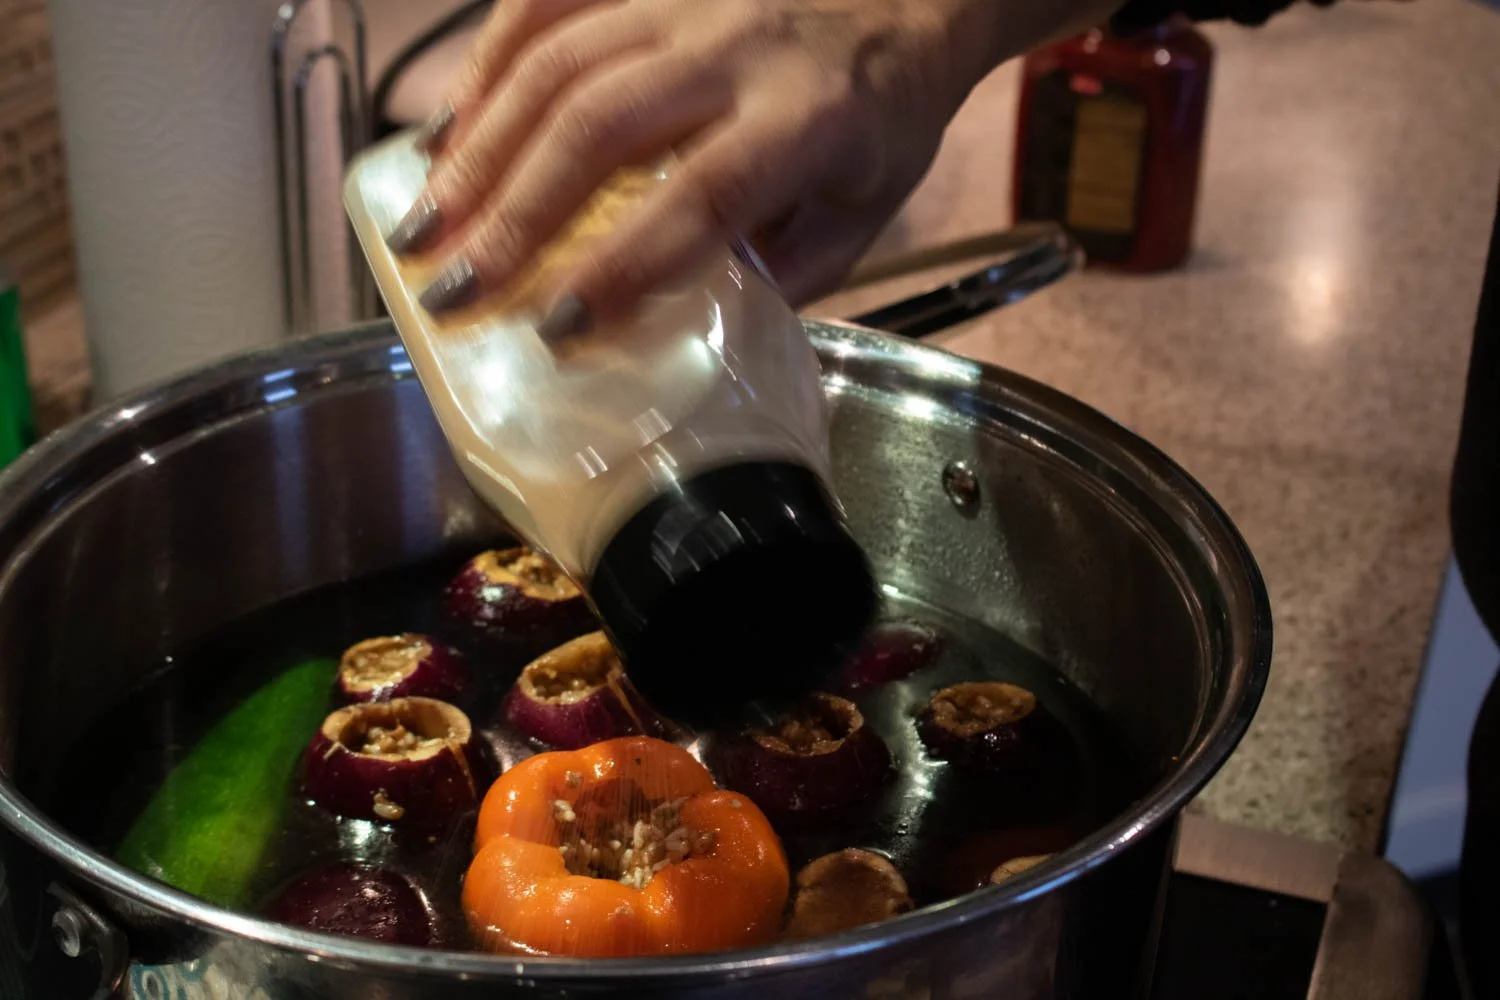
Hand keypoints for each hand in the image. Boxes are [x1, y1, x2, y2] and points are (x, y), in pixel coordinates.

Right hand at [387, 0, 1104, 331]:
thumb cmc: (883, 117)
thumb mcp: (859, 213)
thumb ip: (775, 271)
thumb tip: (671, 325)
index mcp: (804, 119)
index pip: (702, 194)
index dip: (624, 262)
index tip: (559, 327)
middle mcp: (734, 48)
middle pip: (600, 123)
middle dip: (514, 212)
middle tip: (450, 285)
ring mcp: (679, 0)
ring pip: (557, 62)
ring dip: (479, 148)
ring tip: (424, 222)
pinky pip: (547, 4)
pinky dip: (486, 65)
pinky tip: (447, 129)